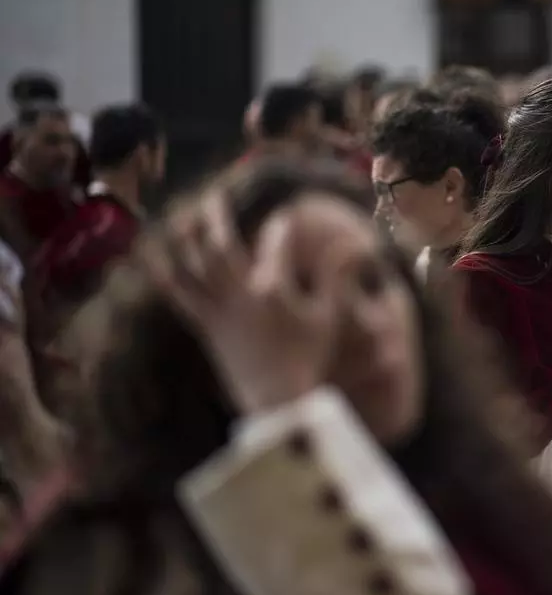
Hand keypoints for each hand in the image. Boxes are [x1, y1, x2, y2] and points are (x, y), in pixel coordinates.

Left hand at [139, 191, 338, 412]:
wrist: (278, 399)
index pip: (275, 241)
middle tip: (217, 195)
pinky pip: (178, 294)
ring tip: (182, 215)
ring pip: (193, 263)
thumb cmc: (309, 357)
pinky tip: (151, 256)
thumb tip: (357, 245)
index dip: (282, 225)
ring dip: (185, 236)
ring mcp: (218, 309)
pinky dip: (163, 273)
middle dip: (217, 215)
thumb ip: (337, 277)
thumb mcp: (329, 315)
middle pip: (220, 242)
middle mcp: (239, 292)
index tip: (288, 216)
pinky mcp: (205, 326)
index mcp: (273, 287)